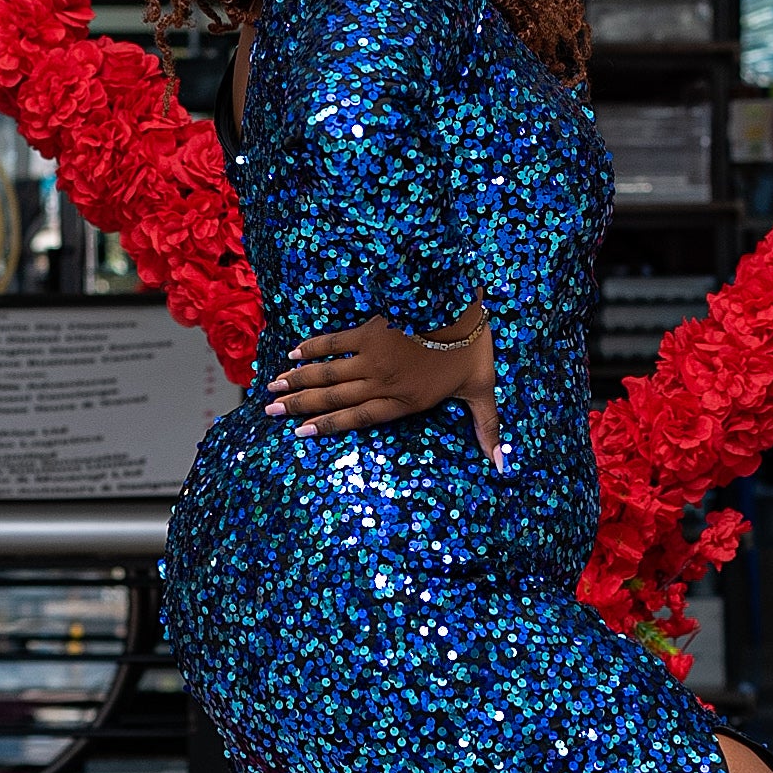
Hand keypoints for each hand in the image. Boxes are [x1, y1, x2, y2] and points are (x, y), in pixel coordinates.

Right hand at [266, 309, 500, 457]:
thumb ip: (488, 429)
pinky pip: (336, 342)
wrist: (467, 308)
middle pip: (334, 398)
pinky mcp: (372, 330)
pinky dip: (314, 348)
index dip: (328, 426)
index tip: (301, 432)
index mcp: (406, 401)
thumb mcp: (485, 393)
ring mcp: (374, 355)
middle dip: (299, 406)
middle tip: (271, 413)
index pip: (358, 419)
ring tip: (272, 389)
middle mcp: (384, 382)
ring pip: (328, 373)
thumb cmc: (475, 351)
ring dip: (298, 380)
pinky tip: (294, 354)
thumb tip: (502, 465)